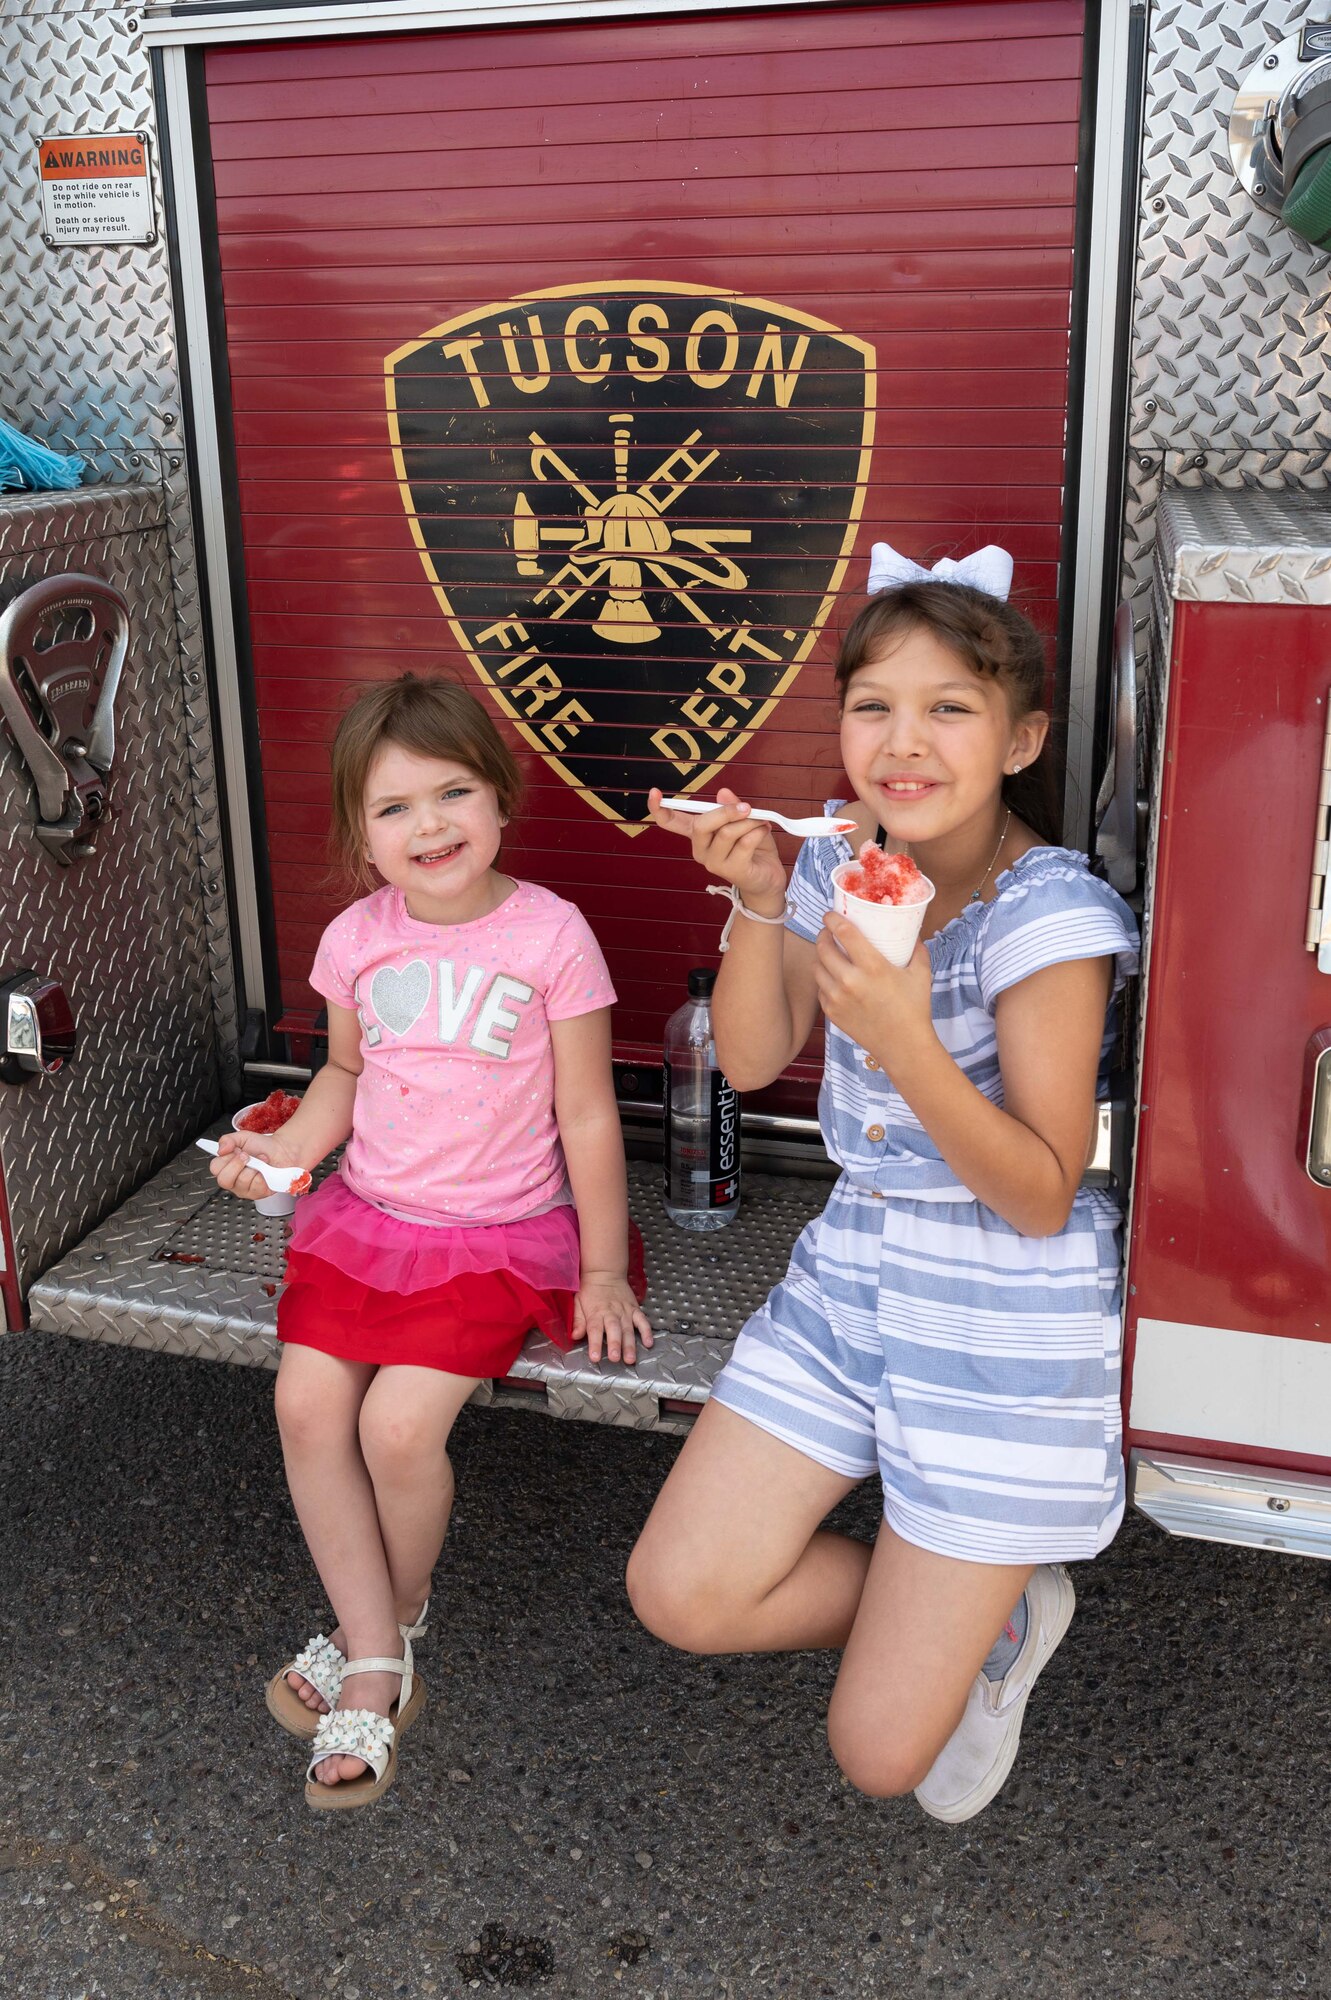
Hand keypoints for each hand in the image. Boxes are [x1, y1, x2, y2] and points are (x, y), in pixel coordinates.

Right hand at [210, 1128, 305, 1205]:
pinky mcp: (258, 1194)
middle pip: (224, 1180)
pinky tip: (267, 1169)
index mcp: (226, 1166)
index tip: (237, 1150)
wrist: (283, 1151)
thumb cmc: (262, 1146)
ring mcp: (245, 1189)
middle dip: (237, 1164)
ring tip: (261, 1160)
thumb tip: (220, 1149)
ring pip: (242, 1182)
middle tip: (248, 1156)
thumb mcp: (243, 1138)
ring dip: (255, 1167)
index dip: (225, 1159)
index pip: (215, 1168)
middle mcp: (233, 1180)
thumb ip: (227, 1140)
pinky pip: (257, 1186)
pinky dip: (264, 1174)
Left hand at [573, 1272, 653, 1365]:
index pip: (594, 1330)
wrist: (605, 1272)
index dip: (595, 1344)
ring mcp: (625, 1311)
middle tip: (615, 1359)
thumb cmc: (590, 1290)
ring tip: (630, 1359)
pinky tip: (648, 1343)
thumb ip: (578, 1320)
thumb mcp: (578, 1302)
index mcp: (595, 1313)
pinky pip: (642, 1321)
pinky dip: (647, 1331)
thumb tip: (575, 1336)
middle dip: (615, 1345)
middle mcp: (611, 1313)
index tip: (595, 1357)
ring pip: (628, 1329)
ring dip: (630, 1345)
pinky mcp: (634, 1309)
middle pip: (613, 1330)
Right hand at [648, 786, 787, 912]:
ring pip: (726, 832)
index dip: (659, 808)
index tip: (654, 793)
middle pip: (701, 824)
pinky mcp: (732, 871)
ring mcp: (714, 863)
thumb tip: (722, 793)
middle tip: (747, 807)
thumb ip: (733, 806)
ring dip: (749, 822)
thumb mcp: (744, 820)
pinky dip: (758, 833)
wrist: (768, 878)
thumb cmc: (754, 847)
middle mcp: (701, 849)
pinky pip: (744, 843)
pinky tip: (763, 832)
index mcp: (699, 834)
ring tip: (761, 823)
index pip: (672, 822)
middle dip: (726, 811)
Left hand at [815, 913, 935, 1065]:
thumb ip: (917, 950)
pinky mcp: (832, 1013)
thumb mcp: (921, 974)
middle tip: (828, 933)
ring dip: (820, 958)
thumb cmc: (914, 1009)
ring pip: (817, 968)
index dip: (833, 919)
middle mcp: (850, 980)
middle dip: (823, 936)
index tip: (830, 914)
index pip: (844, 933)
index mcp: (872, 966)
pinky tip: (832, 978)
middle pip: (823, 948)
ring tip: (828, 954)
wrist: (903, 1046)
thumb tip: (913, 933)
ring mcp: (838, 998)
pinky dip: (824, 981)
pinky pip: (820, 990)